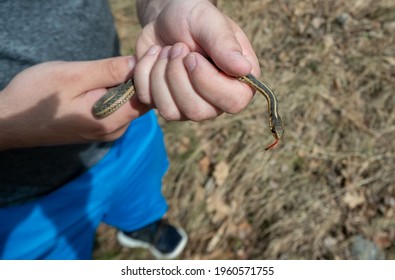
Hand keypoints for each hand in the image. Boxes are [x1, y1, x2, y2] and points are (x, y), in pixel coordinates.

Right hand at [0, 56, 148, 149]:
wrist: (11, 122)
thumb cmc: (37, 97)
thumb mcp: (73, 76)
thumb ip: (108, 71)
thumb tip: (137, 63)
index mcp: (111, 120)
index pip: (148, 99)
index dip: (147, 77)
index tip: (137, 60)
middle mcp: (114, 131)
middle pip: (140, 103)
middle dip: (135, 81)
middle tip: (117, 64)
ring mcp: (106, 132)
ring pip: (128, 105)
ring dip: (122, 88)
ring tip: (103, 75)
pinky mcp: (98, 129)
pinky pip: (116, 110)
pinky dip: (113, 95)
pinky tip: (96, 87)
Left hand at [134, 0, 259, 120]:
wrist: (166, 19)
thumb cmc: (193, 18)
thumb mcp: (209, 21)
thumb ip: (225, 44)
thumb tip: (243, 69)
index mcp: (239, 82)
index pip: (233, 102)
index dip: (207, 82)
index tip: (192, 56)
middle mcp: (216, 101)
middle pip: (196, 111)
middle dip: (177, 75)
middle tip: (177, 48)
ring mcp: (189, 108)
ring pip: (169, 111)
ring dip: (160, 74)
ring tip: (166, 51)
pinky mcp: (165, 104)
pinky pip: (148, 101)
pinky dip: (144, 73)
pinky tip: (153, 56)